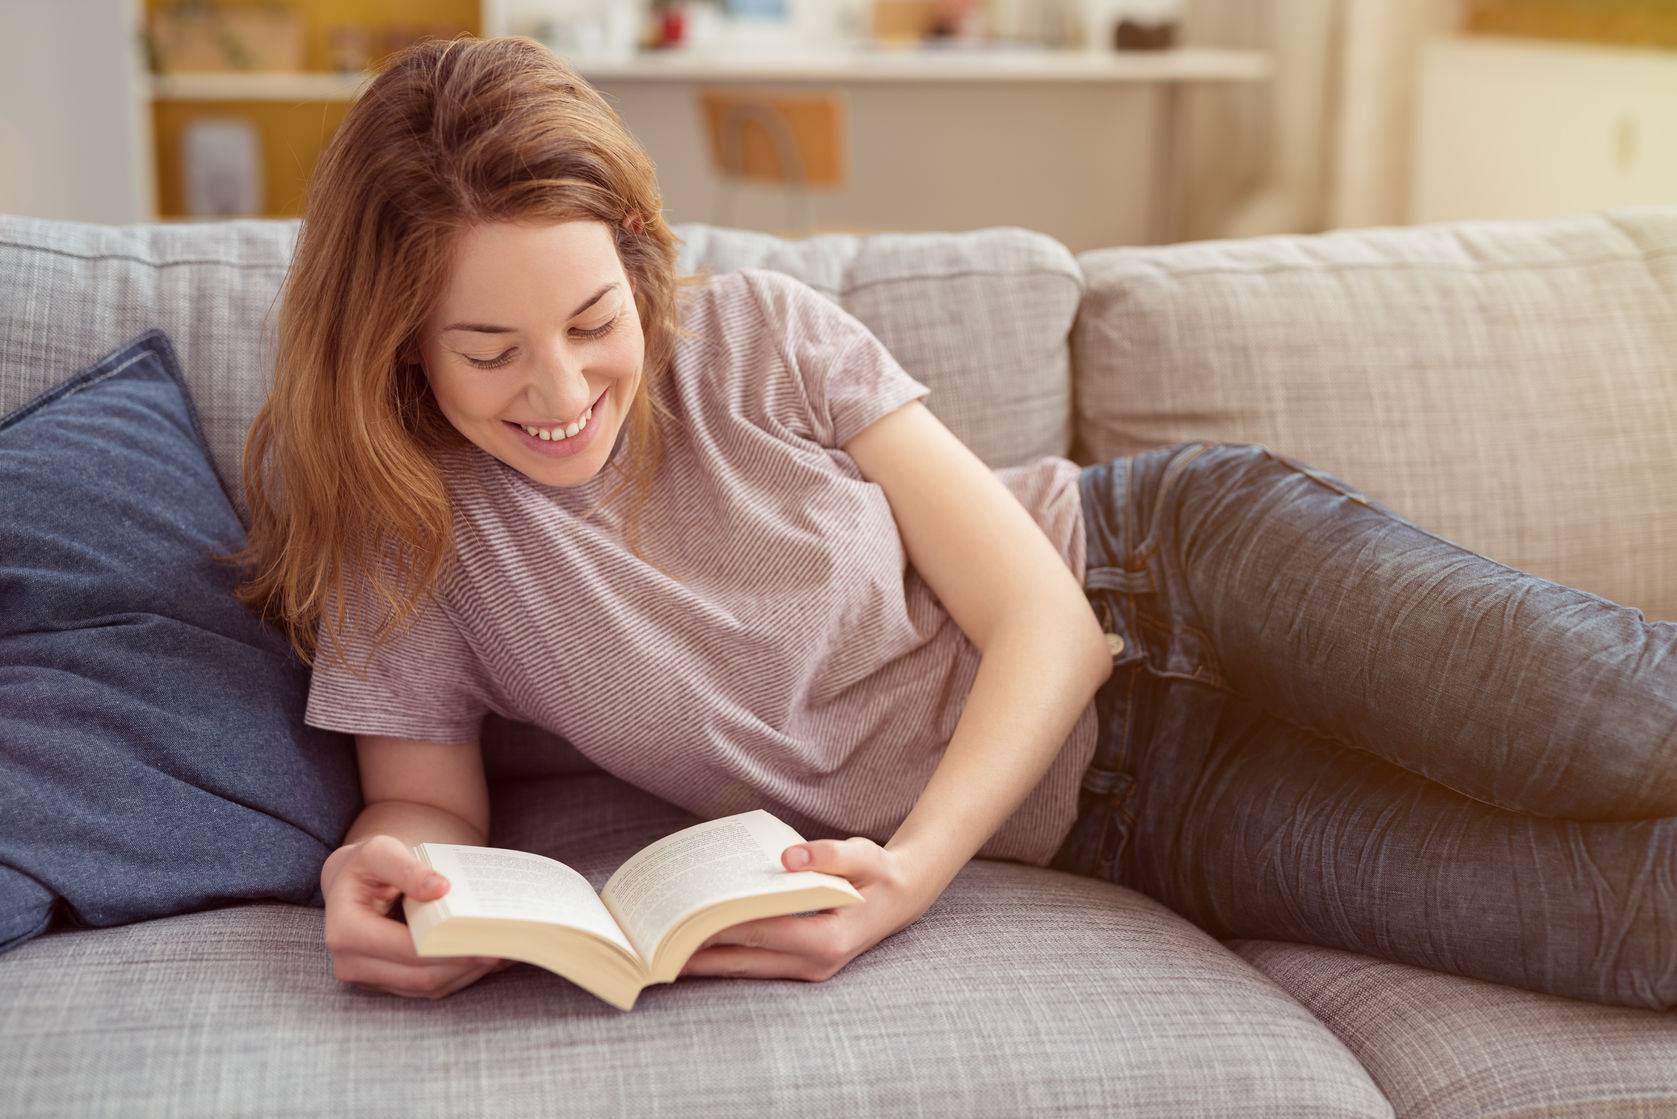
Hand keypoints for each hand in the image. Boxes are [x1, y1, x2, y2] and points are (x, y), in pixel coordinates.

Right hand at [321, 834, 516, 999]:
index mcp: (345, 932)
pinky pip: (430, 986)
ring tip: (507, 952)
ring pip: (429, 987)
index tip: (484, 941)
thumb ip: (406, 867)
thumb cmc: (368, 864)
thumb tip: (439, 889)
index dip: (447, 948)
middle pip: (421, 976)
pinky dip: (461, 973)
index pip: (405, 949)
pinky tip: (490, 956)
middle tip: (507, 949)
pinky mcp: (390, 982)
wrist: (355, 882)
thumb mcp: (380, 851)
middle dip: (465, 965)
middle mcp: (352, 964)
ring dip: (468, 973)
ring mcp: (371, 978)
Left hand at [677, 836, 942, 982]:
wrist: (902, 896)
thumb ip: (828, 854)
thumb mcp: (862, 854)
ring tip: (666, 948)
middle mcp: (816, 963)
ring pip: (747, 969)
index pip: (762, 931)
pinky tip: (698, 944)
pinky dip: (727, 955)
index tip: (683, 919)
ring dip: (708, 960)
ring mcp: (809, 970)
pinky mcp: (801, 966)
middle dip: (700, 953)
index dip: (721, 925)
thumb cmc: (878, 872)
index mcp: (829, 939)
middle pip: (745, 960)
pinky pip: (756, 964)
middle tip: (658, 943)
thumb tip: (787, 858)